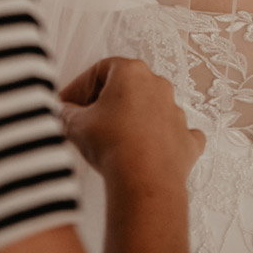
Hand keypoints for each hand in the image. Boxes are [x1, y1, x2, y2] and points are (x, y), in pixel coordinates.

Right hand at [59, 57, 204, 189]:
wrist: (144, 181)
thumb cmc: (112, 145)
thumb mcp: (75, 124)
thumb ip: (67, 112)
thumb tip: (66, 113)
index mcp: (131, 72)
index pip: (99, 70)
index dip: (80, 87)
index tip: (69, 103)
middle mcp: (158, 86)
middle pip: (127, 86)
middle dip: (107, 101)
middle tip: (88, 119)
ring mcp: (176, 112)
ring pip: (151, 108)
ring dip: (133, 119)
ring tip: (113, 139)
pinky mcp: (186, 139)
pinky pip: (176, 133)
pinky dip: (164, 139)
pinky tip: (150, 149)